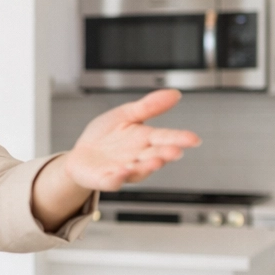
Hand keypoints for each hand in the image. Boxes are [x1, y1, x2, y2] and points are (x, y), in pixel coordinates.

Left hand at [63, 89, 200, 191]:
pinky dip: (118, 178)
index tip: (194, 139)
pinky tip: (122, 172)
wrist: (80, 155)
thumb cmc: (105, 136)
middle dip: (165, 154)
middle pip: (155, 155)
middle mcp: (138, 157)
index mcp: (145, 139)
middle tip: (175, 151)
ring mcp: (123, 170)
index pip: (165, 137)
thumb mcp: (125, 115)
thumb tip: (175, 94)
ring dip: (146, 167)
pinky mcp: (106, 180)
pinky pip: (113, 181)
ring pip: (138, 170)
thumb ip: (148, 107)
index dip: (179, 138)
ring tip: (154, 161)